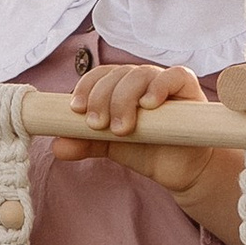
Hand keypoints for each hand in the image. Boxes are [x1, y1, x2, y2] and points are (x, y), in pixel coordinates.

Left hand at [50, 60, 242, 244]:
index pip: (99, 76)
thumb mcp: (110, 146)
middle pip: (117, 75)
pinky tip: (149, 104)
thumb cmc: (146, 150)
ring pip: (140, 75)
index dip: (86, 88)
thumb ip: (84, 142)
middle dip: (102, 98)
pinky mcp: (189, 90)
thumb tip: (57, 145)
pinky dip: (160, 86)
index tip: (76, 110)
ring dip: (125, 98)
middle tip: (98, 125)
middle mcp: (141, 80)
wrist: (180, 170)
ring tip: (122, 127)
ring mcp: (165, 82)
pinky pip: (175, 76)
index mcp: (120, 87)